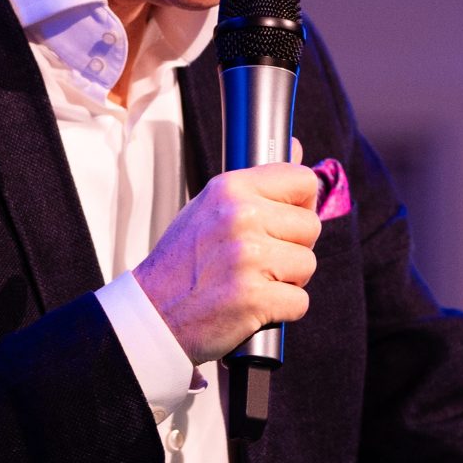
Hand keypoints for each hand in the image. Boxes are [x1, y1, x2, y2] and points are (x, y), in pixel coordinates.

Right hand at [135, 164, 319, 363]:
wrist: (152, 314)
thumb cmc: (182, 264)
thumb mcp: (209, 207)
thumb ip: (255, 184)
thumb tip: (297, 148)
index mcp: (231, 188)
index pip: (302, 179)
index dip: (301, 204)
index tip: (285, 221)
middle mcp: (241, 217)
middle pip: (310, 226)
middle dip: (292, 248)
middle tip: (257, 261)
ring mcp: (249, 257)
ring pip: (307, 264)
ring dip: (286, 280)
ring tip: (250, 282)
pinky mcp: (255, 297)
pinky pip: (299, 302)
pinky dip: (280, 310)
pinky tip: (250, 305)